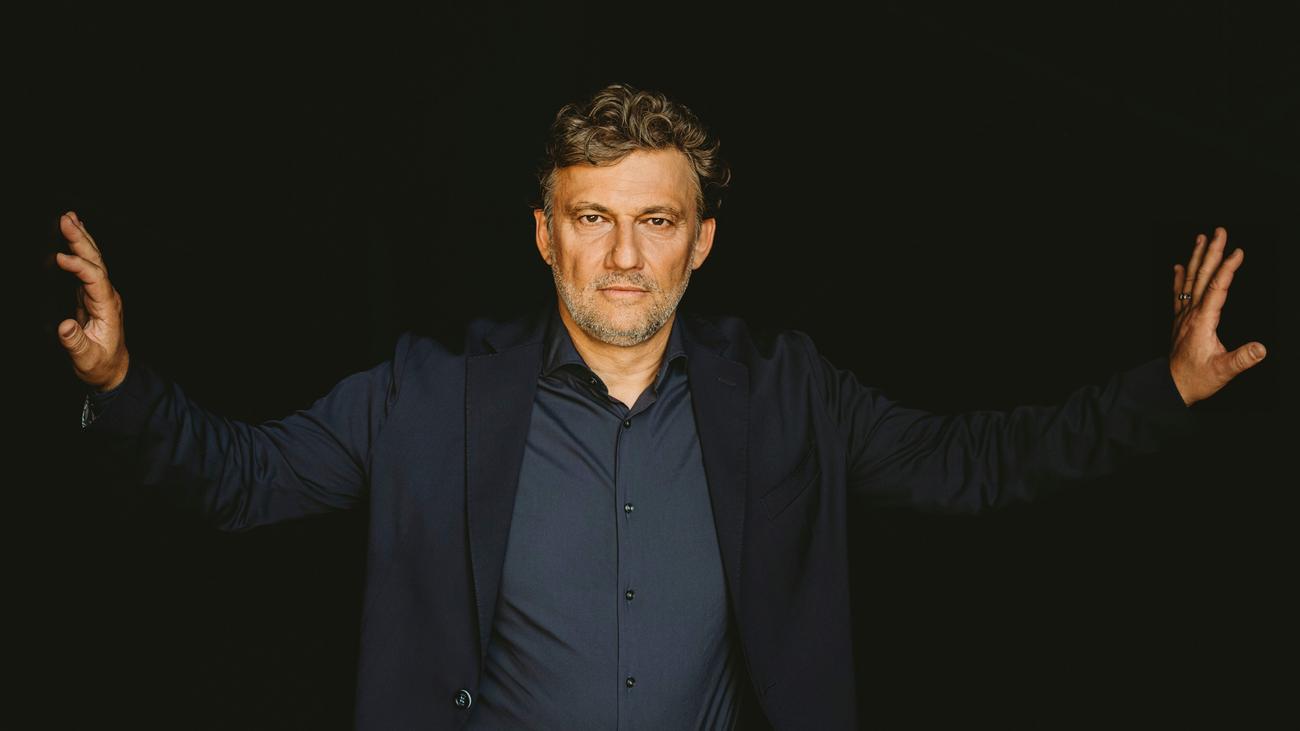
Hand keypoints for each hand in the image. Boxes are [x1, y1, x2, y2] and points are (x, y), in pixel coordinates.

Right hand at [53, 211, 129, 390]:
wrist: (113, 370)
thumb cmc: (101, 365)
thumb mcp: (87, 359)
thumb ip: (75, 343)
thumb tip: (65, 326)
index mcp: (108, 307)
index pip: (96, 279)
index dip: (79, 267)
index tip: (60, 258)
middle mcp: (107, 296)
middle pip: (96, 262)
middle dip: (81, 239)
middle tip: (66, 219)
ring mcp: (100, 294)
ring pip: (93, 260)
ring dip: (82, 238)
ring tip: (70, 217)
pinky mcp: (92, 295)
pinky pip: (86, 267)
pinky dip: (79, 250)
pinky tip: (73, 237)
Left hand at [1168, 226, 1265, 405]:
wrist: (1171, 387)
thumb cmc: (1197, 379)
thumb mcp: (1223, 371)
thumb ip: (1242, 359)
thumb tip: (1261, 348)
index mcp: (1202, 321)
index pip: (1217, 288)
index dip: (1227, 268)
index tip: (1237, 252)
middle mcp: (1190, 314)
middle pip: (1202, 276)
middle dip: (1211, 252)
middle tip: (1219, 231)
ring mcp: (1183, 316)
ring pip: (1189, 280)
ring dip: (1195, 258)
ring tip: (1200, 238)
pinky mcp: (1179, 321)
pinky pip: (1178, 294)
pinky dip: (1178, 278)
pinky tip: (1177, 266)